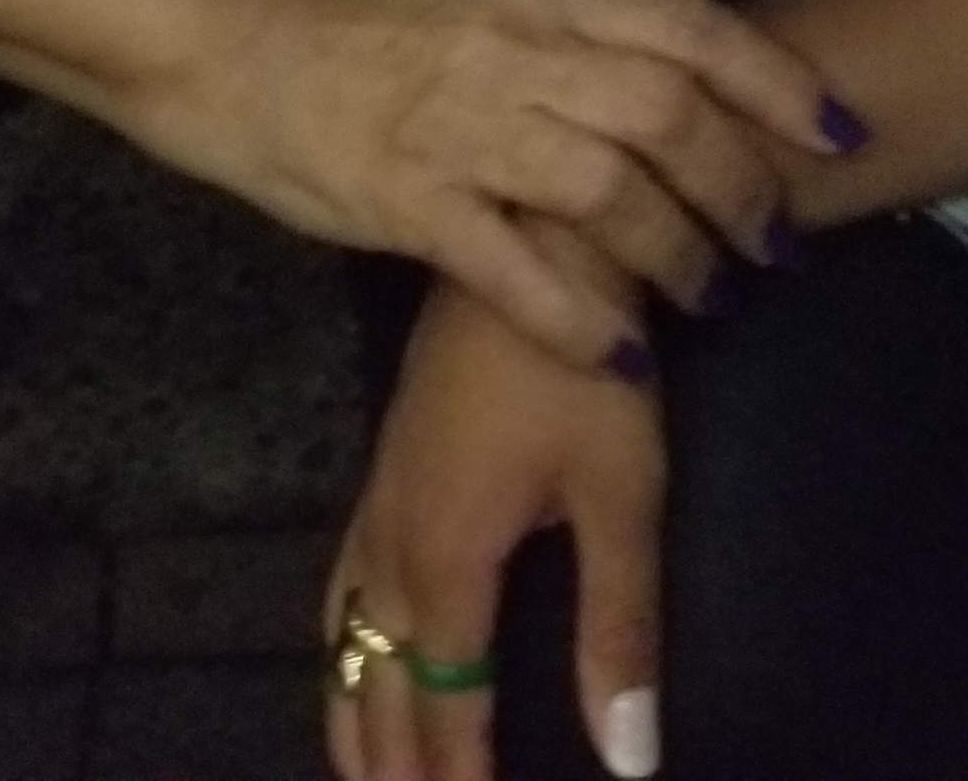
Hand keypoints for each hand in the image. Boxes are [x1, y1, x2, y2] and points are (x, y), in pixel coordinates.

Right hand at [123, 0, 842, 362]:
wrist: (235, 34)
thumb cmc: (366, 18)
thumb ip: (572, 27)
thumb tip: (672, 74)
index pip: (687, 25)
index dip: (772, 81)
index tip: (834, 130)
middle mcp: (516, 47)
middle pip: (668, 116)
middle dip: (741, 188)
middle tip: (777, 243)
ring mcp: (462, 126)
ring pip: (609, 194)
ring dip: (679, 256)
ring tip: (713, 297)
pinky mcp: (409, 202)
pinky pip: (518, 269)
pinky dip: (584, 315)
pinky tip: (625, 352)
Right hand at [326, 274, 665, 780]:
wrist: (529, 241)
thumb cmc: (583, 366)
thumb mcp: (622, 493)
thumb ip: (620, 627)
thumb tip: (627, 760)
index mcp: (447, 564)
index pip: (446, 714)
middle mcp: (394, 548)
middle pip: (381, 691)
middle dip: (397, 772)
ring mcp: (380, 503)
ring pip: (346, 644)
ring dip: (359, 720)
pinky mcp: (382, 468)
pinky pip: (340, 592)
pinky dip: (344, 653)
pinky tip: (354, 658)